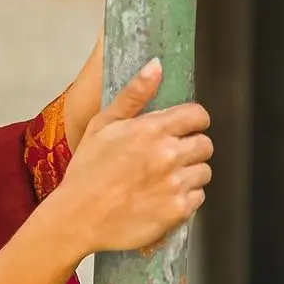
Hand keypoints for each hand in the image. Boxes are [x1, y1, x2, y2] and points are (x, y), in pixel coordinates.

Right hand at [51, 59, 212, 256]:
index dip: (191, 121)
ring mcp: (175, 183)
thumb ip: (134, 94)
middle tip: (167, 158)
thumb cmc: (87, 170)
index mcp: (152, 129)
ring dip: (189, 174)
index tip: (181, 129)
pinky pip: (198, 198)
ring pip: (203, 172)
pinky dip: (184, 198)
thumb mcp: (103, 124)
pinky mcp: (178, 210)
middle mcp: (168, 154)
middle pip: (205, 144)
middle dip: (190, 148)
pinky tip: (161, 198)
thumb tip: (156, 65)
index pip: (198, 116)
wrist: (78, 217)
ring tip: (162, 180)